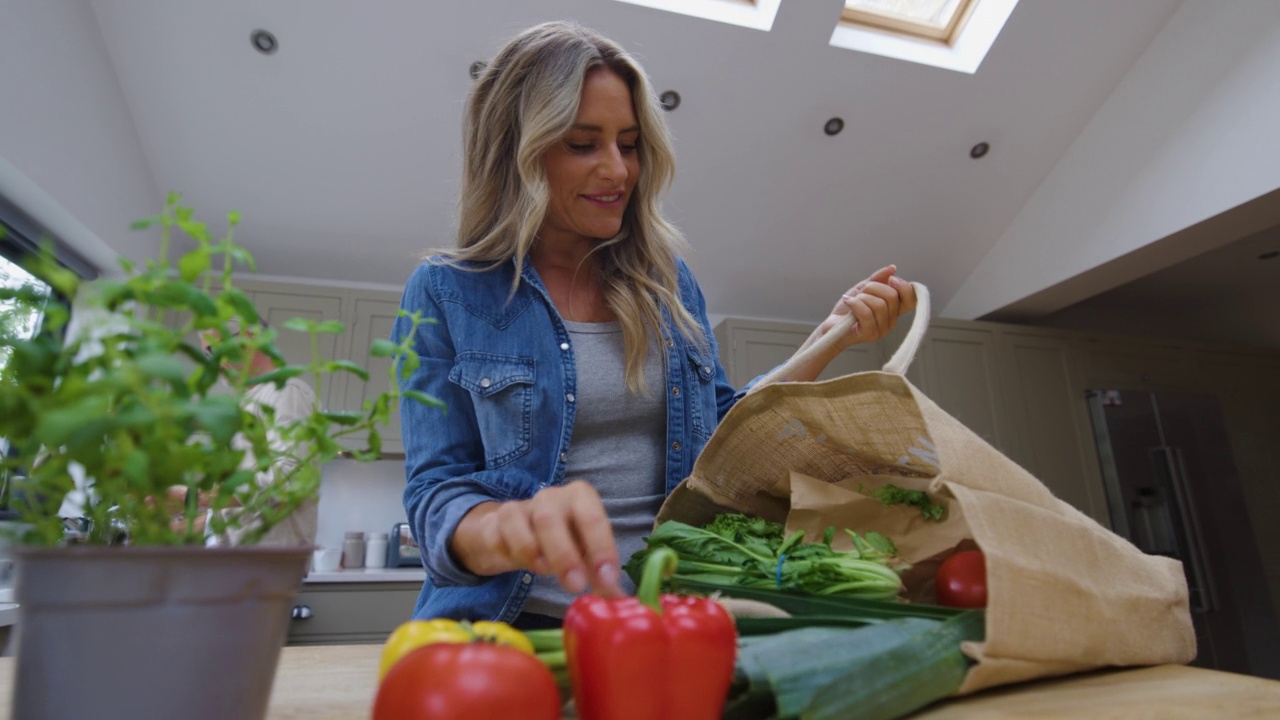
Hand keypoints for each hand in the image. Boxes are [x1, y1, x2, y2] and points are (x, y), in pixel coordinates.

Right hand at [450, 481, 624, 597]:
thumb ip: (599, 574)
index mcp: (580, 497)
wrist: (514, 531)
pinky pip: (500, 539)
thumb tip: (617, 599)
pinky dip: (513, 555)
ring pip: (522, 525)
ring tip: (546, 572)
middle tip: (575, 586)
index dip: (601, 548)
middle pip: (551, 520)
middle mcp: (550, 497)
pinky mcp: (495, 522)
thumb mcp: (584, 552)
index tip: (607, 580)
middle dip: (564, 556)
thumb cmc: (560, 539)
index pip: (593, 517)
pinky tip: (523, 566)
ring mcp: (520, 507)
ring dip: (535, 555)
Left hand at [818, 264, 916, 349]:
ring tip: (852, 301)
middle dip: (873, 287)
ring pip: (879, 304)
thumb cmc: (847, 311)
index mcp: (893, 310)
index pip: (911, 299)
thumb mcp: (863, 290)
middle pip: (892, 296)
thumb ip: (878, 279)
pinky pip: (867, 313)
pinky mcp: (869, 333)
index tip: (891, 279)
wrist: (831, 326)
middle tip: (861, 293)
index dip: (904, 286)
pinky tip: (848, 301)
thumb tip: (892, 268)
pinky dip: (855, 303)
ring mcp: (881, 329)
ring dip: (862, 297)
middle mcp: (891, 321)